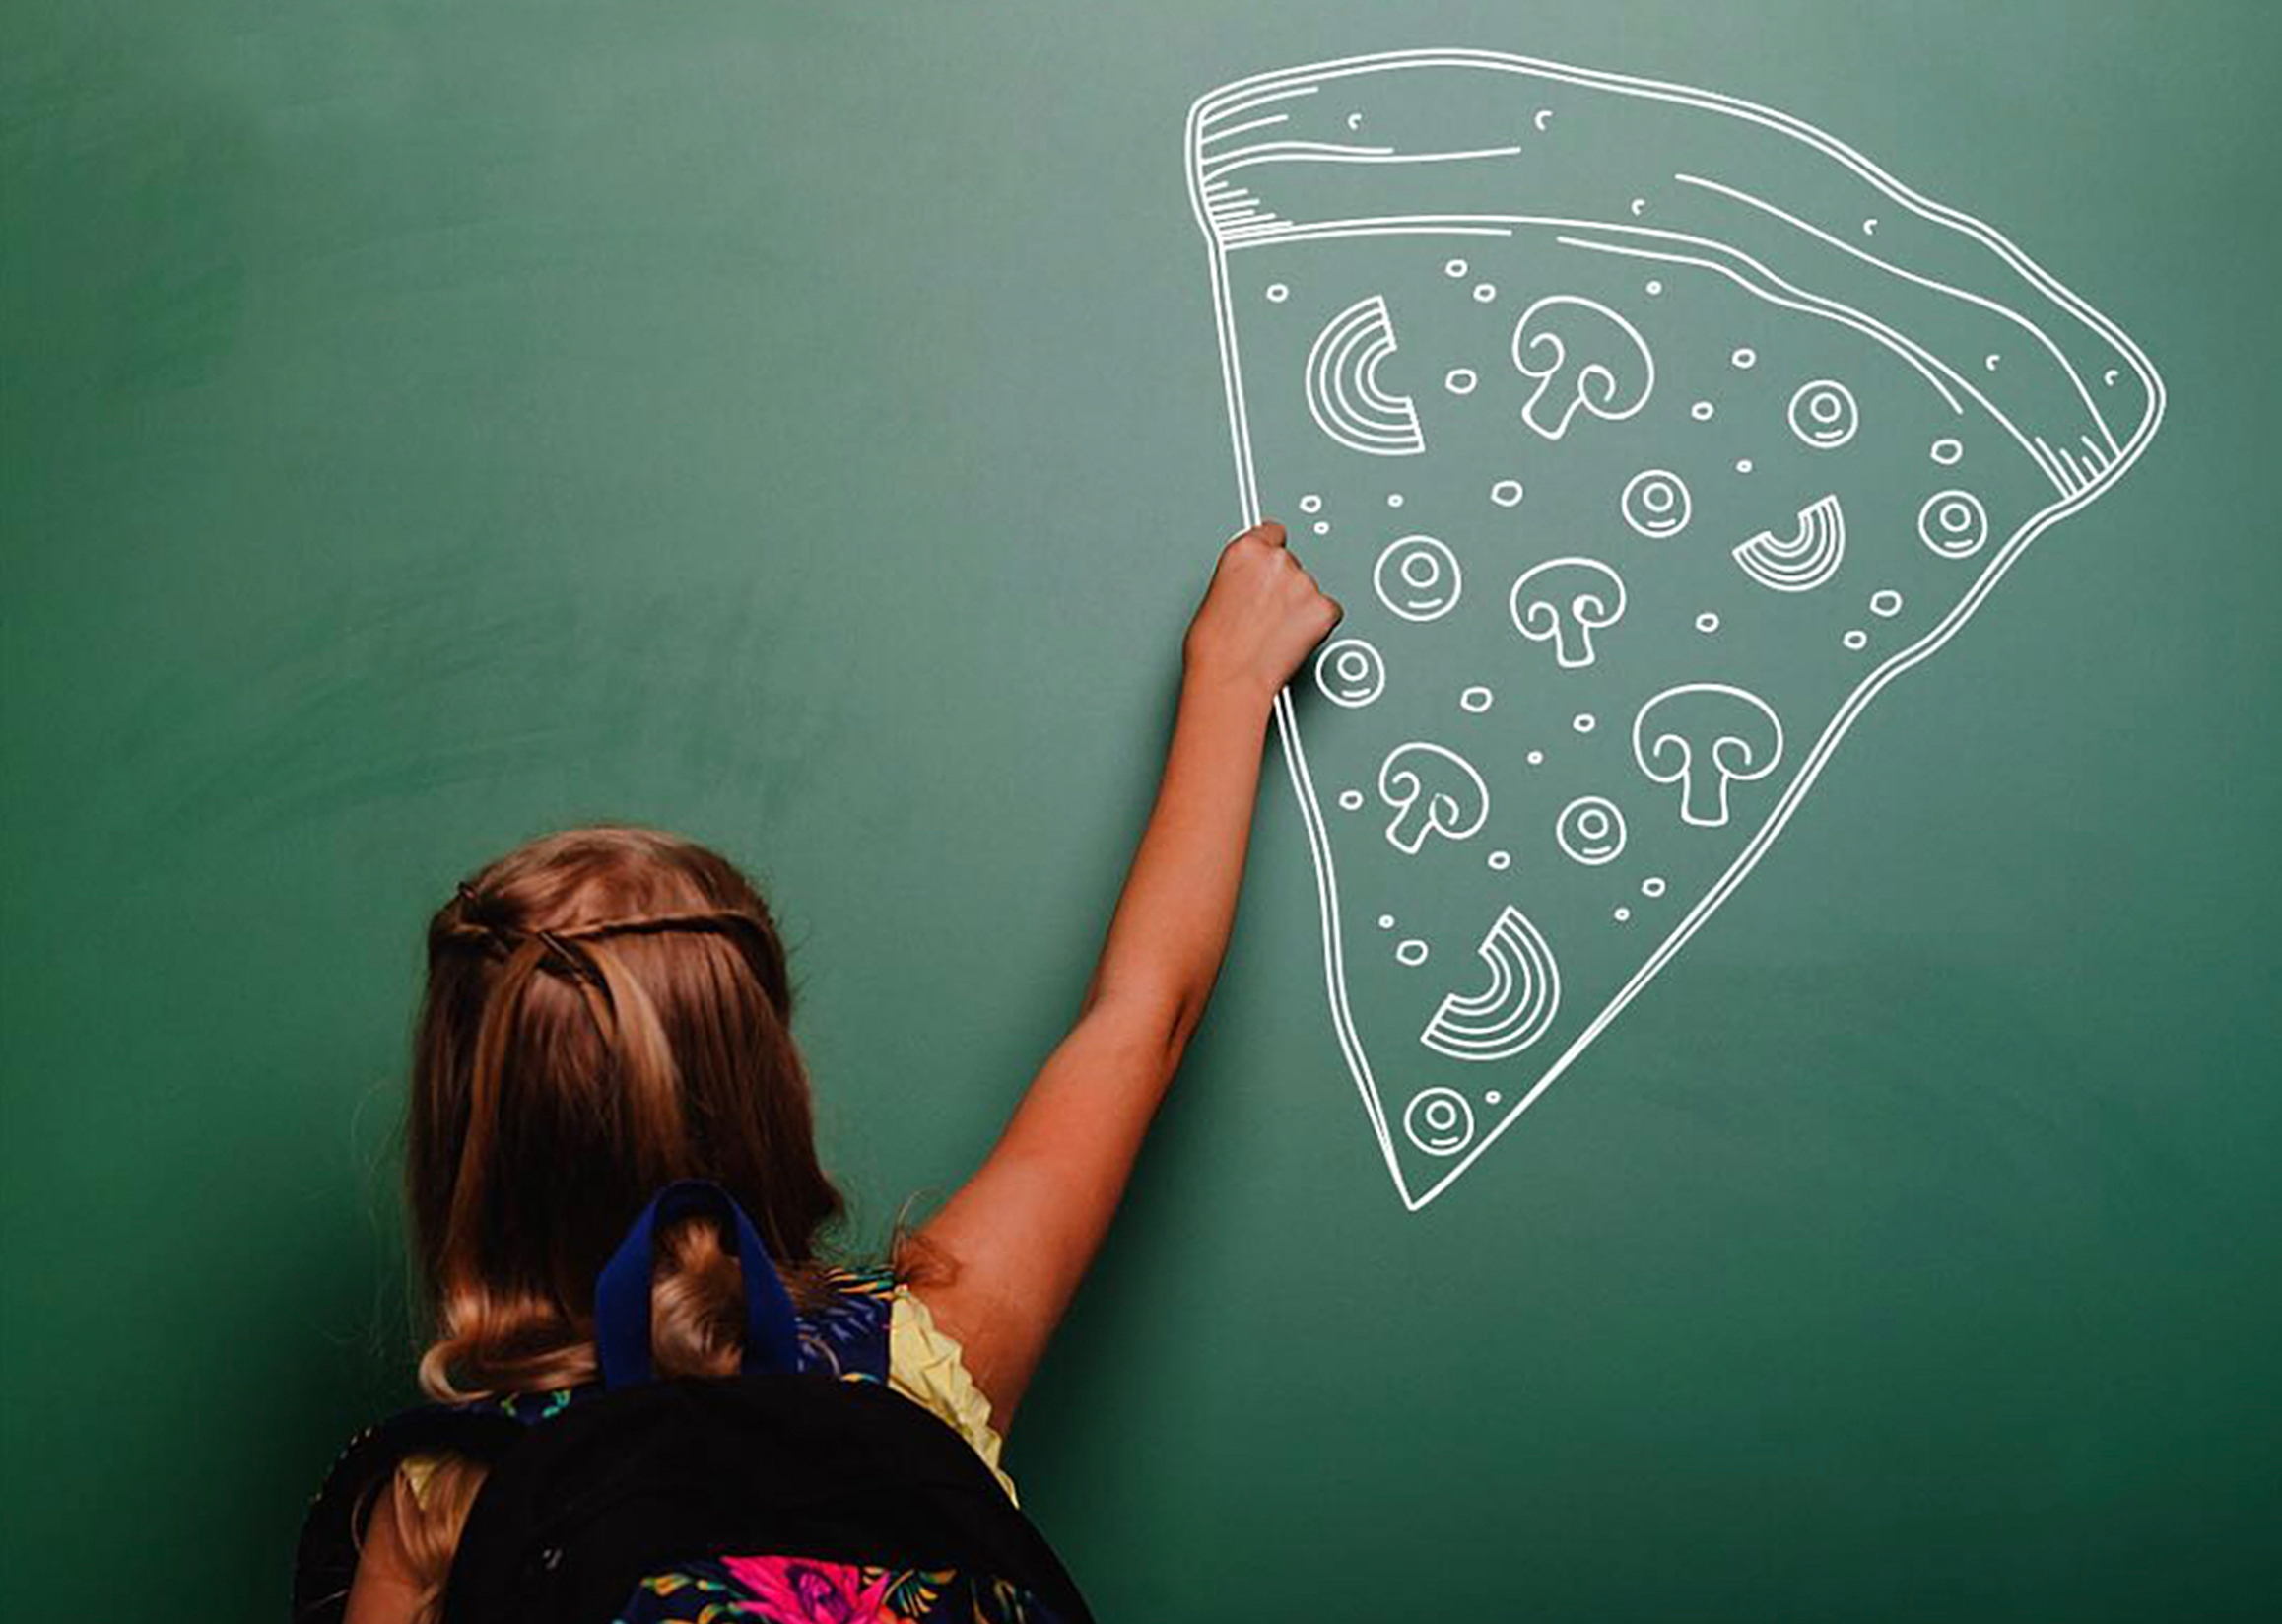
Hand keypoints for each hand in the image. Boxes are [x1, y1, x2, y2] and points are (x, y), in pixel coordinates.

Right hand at [1181, 521, 1342, 702]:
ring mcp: (1305, 583)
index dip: (1272, 553)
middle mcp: (1278, 560)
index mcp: (1246, 550)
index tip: (1270, 569)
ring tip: (1275, 634)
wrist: (1229, 677)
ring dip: (1300, 607)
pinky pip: (1329, 612)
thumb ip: (1242, 576)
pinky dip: (1318, 625)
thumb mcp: (1216, 593)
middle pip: (1292, 564)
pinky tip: (1294, 639)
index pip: (1272, 533)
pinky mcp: (1325, 608)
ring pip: (1310, 590)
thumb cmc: (1214, 647)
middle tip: (1267, 616)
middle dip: (1285, 586)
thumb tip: (1253, 585)